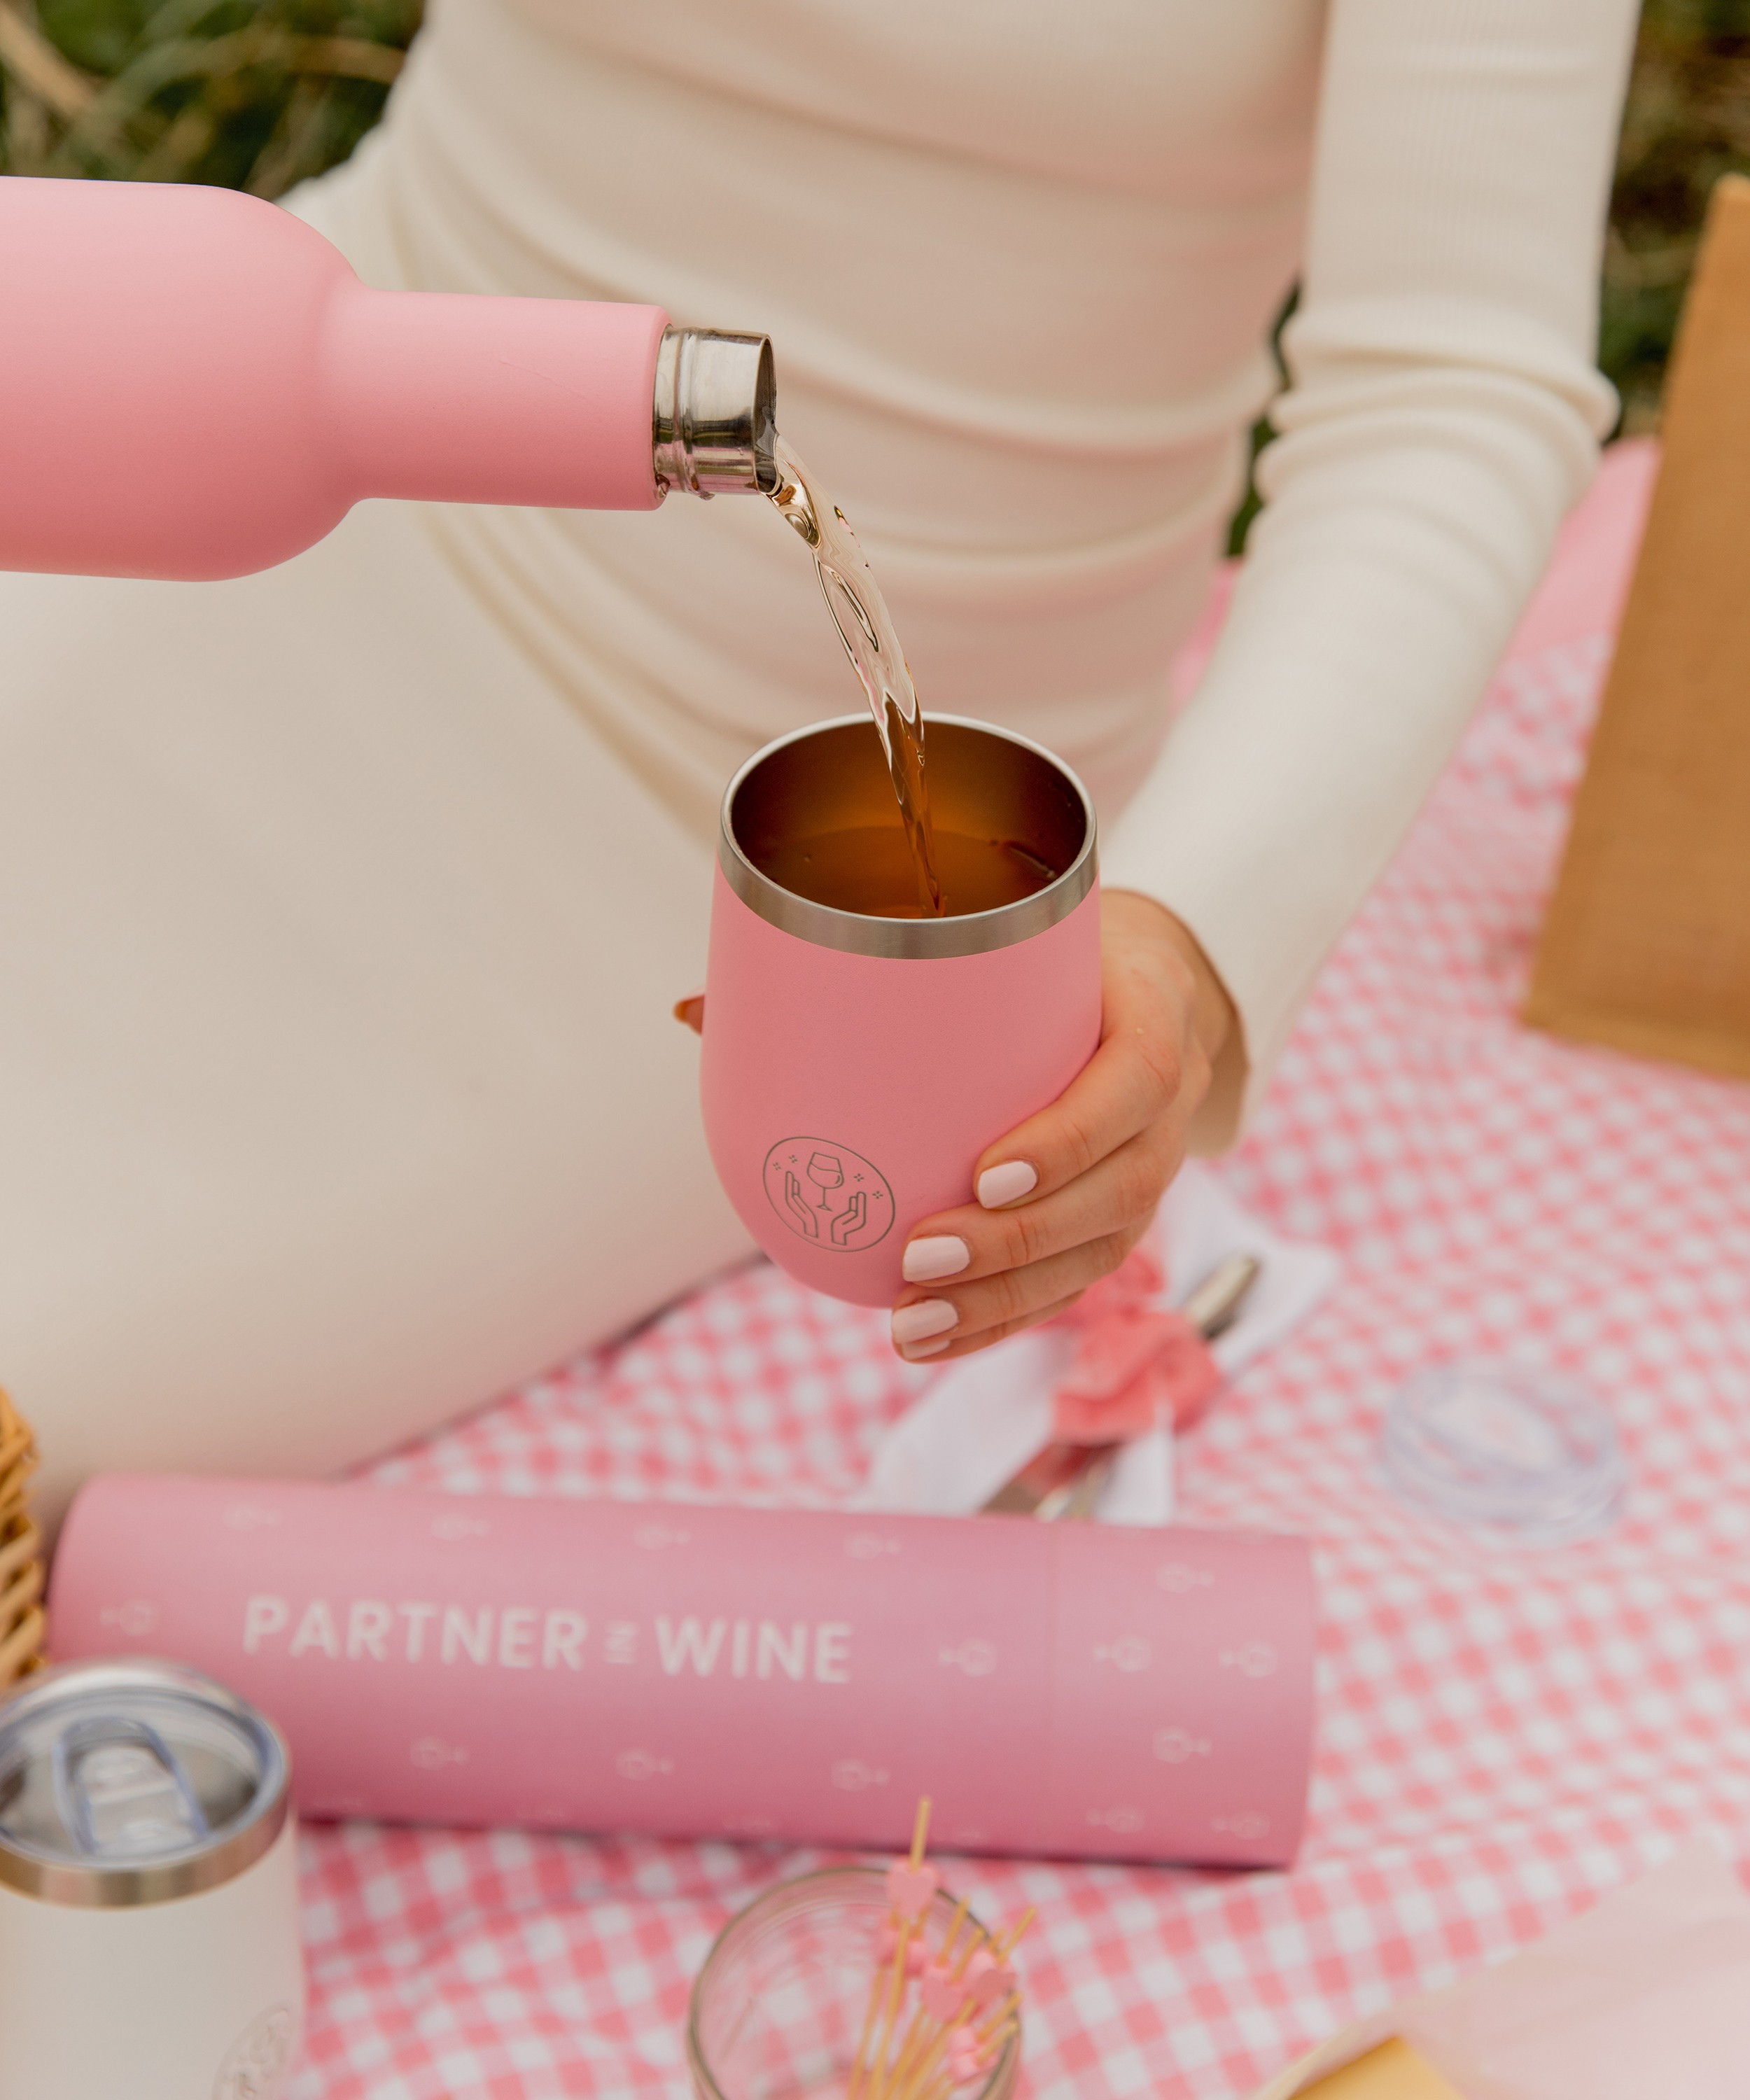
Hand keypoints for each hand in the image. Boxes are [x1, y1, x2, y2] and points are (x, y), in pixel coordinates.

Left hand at [888, 890, 1234, 1361]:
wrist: (1144, 985)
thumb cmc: (1048, 952)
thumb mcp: (1000, 929)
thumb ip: (875, 965)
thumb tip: (701, 1008)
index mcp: (1153, 1010)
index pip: (1137, 1080)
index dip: (1071, 1138)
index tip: (986, 1175)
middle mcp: (1170, 1101)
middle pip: (1118, 1188)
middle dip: (1017, 1241)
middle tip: (919, 1260)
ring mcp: (1154, 1168)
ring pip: (1099, 1251)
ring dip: (1003, 1299)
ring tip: (913, 1323)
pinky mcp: (1123, 1217)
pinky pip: (1078, 1281)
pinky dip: (1007, 1318)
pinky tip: (938, 1339)